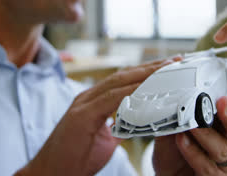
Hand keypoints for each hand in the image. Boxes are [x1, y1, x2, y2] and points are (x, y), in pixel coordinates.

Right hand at [15, 58, 179, 175]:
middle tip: (176, 61)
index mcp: (94, 101)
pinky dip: (131, 92)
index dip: (147, 72)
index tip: (169, 68)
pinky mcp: (82, 116)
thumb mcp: (106, 139)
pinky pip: (111, 99)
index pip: (125, 80)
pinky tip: (148, 88)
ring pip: (119, 82)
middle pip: (125, 75)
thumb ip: (121, 126)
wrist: (50, 173)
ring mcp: (83, 104)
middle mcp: (88, 97)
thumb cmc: (75, 158)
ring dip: (146, 75)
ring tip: (168, 69)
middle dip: (152, 67)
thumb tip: (141, 122)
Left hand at [153, 86, 226, 175]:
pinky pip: (207, 167)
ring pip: (223, 149)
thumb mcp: (174, 124)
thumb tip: (173, 94)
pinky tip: (182, 141)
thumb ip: (177, 111)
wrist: (167, 174)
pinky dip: (194, 153)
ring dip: (207, 134)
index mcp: (223, 124)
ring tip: (193, 124)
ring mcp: (222, 163)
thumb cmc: (175, 148)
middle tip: (222, 102)